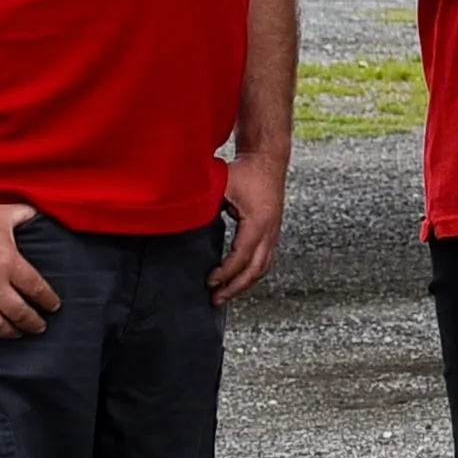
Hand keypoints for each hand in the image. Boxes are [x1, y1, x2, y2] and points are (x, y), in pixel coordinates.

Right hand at [0, 191, 60, 337]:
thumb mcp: (2, 214)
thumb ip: (24, 216)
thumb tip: (39, 213)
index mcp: (9, 263)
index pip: (37, 289)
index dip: (47, 301)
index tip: (53, 307)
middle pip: (19, 313)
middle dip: (33, 323)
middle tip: (40, 327)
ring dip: (10, 332)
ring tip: (17, 333)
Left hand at [213, 147, 285, 304]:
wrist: (268, 158)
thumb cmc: (246, 171)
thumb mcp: (222, 186)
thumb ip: (205, 206)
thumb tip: (183, 222)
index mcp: (258, 222)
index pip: (241, 257)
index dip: (225, 273)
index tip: (209, 281)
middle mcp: (270, 230)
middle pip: (256, 269)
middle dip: (236, 287)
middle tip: (216, 298)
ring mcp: (274, 231)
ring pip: (263, 267)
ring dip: (245, 283)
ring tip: (226, 293)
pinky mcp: (273, 230)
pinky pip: (265, 258)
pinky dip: (252, 271)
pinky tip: (238, 276)